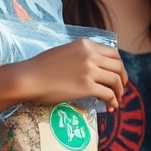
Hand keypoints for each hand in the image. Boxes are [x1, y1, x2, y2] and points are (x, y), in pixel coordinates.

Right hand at [8, 39, 126, 110]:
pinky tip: (110, 106)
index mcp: (85, 44)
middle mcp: (90, 55)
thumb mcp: (64, 51)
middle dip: (123, 80)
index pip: (113, 53)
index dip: (119, 66)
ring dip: (119, 92)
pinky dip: (113, 101)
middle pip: (118, 66)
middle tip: (121, 90)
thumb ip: (80, 55)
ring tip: (117, 100)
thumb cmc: (40, 68)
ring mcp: (89, 70)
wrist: (28, 78)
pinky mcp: (86, 86)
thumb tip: (91, 66)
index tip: (117, 75)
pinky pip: (108, 94)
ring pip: (115, 81)